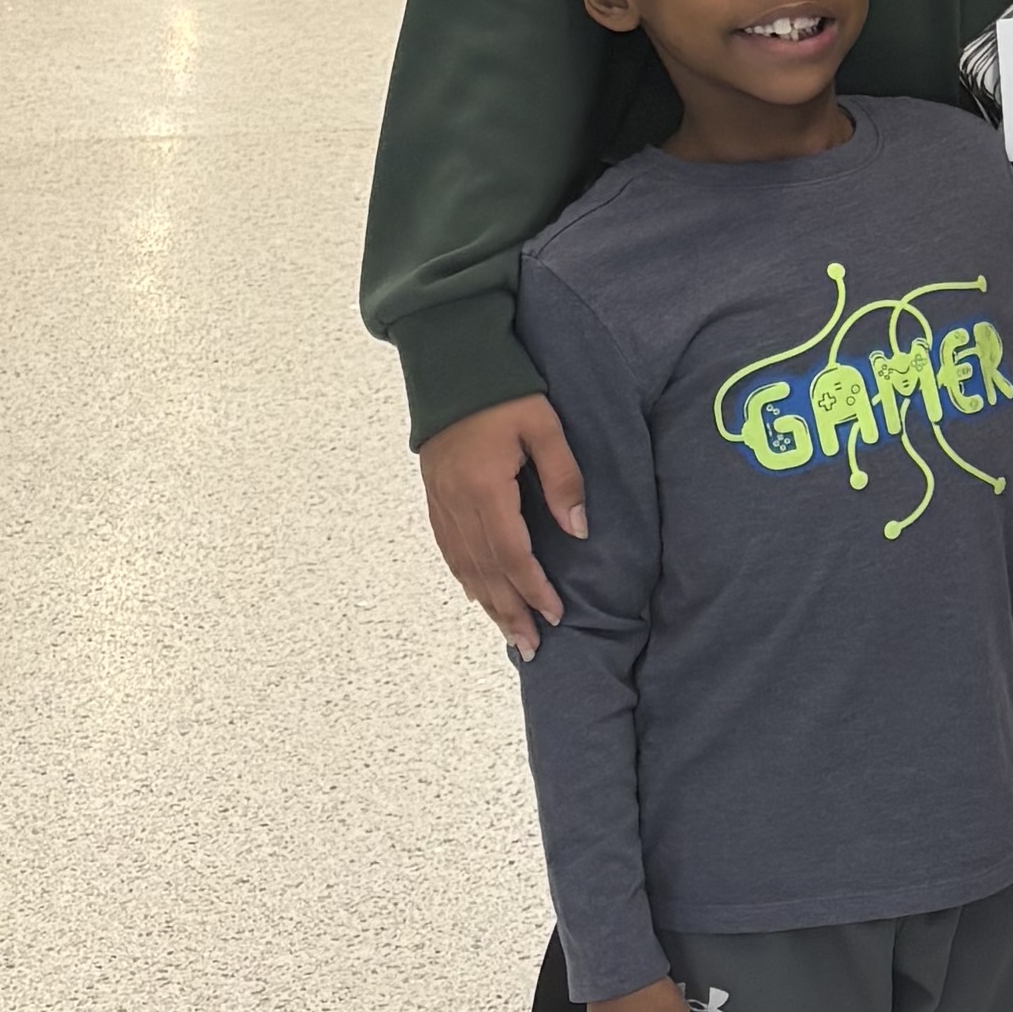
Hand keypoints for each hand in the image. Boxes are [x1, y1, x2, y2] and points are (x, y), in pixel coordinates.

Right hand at [421, 392, 584, 656]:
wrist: (450, 364)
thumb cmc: (504, 391)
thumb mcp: (544, 427)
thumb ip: (563, 479)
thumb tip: (578, 530)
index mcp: (485, 489)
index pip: (511, 554)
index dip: (532, 589)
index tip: (554, 615)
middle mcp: (457, 504)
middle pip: (484, 571)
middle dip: (509, 612)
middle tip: (530, 647)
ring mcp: (441, 502)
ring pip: (464, 566)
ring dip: (487, 603)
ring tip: (508, 634)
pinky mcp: (434, 496)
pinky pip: (448, 549)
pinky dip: (465, 577)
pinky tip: (478, 594)